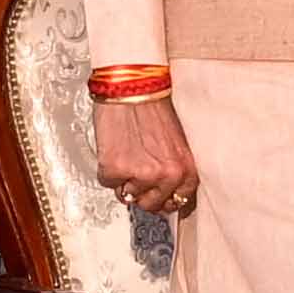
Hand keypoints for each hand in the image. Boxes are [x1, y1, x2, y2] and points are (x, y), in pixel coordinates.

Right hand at [88, 91, 195, 216]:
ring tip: (125, 155)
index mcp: (186, 169)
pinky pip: (108, 184)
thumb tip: (164, 193)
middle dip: (142, 192)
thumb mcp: (176, 143)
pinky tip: (113, 150)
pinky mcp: (116, 170)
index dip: (165, 199)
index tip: (157, 195)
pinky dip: (107, 171)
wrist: (132, 87)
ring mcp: (141, 175)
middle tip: (135, 172)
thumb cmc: (152, 106)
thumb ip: (174, 170)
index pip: (180, 202)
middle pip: (152, 205)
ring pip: (128, 196)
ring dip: (123, 180)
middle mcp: (167, 175)